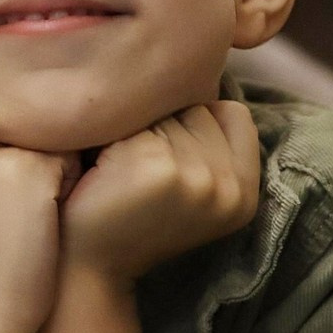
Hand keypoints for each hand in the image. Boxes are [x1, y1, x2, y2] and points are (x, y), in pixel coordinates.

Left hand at [59, 102, 258, 288]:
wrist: (86, 267)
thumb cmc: (126, 215)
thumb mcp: (187, 187)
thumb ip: (206, 144)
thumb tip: (195, 65)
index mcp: (246, 194)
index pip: (233, 112)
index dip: (192, 121)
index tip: (161, 154)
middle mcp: (230, 188)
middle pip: (197, 106)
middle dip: (159, 125)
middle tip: (132, 167)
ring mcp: (199, 179)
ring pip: (165, 110)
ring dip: (134, 128)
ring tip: (118, 169)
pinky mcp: (161, 170)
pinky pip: (136, 119)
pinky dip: (111, 136)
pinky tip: (102, 170)